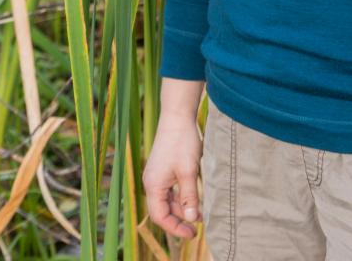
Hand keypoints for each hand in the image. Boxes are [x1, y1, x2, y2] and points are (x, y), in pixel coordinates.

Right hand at [142, 112, 203, 239]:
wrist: (177, 117)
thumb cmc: (182, 142)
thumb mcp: (189, 172)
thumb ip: (189, 197)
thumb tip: (192, 219)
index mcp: (153, 185)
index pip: (160, 216)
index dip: (175, 228)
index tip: (192, 234)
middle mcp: (151, 182)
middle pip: (162, 210)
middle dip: (180, 220)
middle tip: (199, 227)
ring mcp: (156, 176)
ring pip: (167, 201)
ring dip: (182, 208)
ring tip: (200, 213)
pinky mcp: (162, 169)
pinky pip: (169, 190)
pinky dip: (181, 197)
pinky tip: (194, 198)